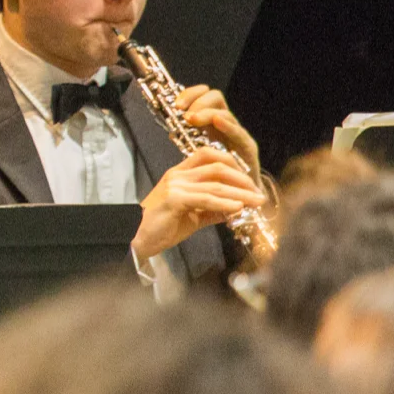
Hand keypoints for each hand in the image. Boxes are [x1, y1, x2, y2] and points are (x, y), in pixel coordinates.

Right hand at [134, 145, 265, 259]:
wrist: (136, 238)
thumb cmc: (161, 227)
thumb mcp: (192, 216)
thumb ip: (212, 209)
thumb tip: (235, 208)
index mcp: (179, 174)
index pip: (208, 155)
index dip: (232, 163)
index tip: (248, 179)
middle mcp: (177, 175)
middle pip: (217, 168)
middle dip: (242, 180)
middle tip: (258, 193)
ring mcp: (175, 186)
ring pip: (215, 184)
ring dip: (240, 193)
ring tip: (256, 202)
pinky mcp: (174, 199)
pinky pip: (206, 199)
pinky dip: (225, 203)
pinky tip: (238, 208)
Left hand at [175, 83, 259, 170]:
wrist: (237, 194)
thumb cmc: (215, 172)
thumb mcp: (197, 151)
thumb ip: (188, 139)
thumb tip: (171, 131)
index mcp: (211, 121)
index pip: (203, 95)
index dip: (190, 94)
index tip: (176, 104)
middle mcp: (226, 124)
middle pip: (216, 98)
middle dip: (197, 100)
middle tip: (182, 111)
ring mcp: (238, 135)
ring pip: (225, 113)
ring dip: (206, 112)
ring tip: (191, 119)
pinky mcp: (248, 148)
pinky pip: (239, 133)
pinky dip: (227, 125)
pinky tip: (216, 121)